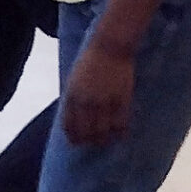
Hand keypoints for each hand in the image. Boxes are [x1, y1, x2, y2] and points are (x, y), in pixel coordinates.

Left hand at [61, 34, 135, 148]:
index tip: (76, 142)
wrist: (109, 48)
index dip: (73, 136)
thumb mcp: (73, 80)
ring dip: (104, 139)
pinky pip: (121, 123)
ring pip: (103, 131)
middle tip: (92, 143)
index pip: (69, 125)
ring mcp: (104, 102)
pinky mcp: (121, 99)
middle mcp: (86, 102)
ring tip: (105, 141)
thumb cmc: (89, 62)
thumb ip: (72, 98)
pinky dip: (120, 132)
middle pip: (86, 131)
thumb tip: (72, 116)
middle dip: (88, 141)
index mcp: (71, 96)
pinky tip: (120, 135)